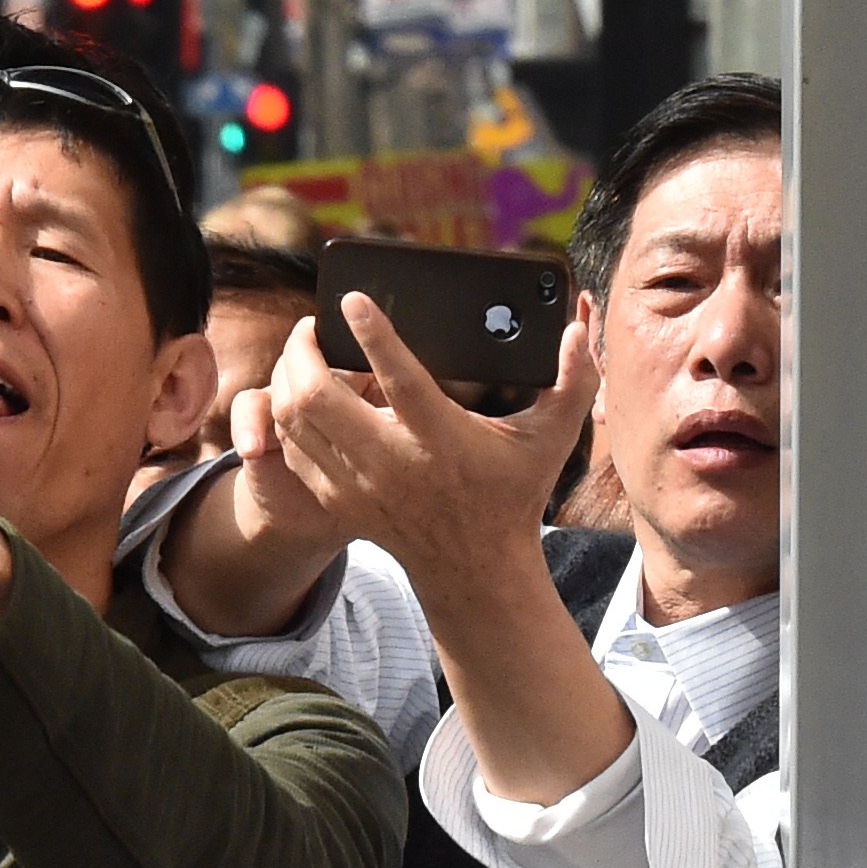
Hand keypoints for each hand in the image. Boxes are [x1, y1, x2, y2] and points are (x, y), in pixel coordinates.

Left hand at [262, 293, 598, 614]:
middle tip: (312, 326)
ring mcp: (360, 486)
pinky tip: (301, 396)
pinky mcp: (340, 501)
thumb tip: (578, 328)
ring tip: (303, 354)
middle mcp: (394, 463)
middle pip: (319, 397)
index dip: (374, 336)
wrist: (475, 568)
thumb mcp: (552, 437)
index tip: (353, 300)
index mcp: (443, 440)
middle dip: (303, 350)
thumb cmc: (513, 493)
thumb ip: (575, 380)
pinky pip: (293, 449)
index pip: (400, 382)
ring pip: (294, 419)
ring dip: (288, 378)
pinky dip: (288, 416)